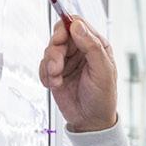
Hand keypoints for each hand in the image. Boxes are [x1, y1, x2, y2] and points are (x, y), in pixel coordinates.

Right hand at [40, 16, 117, 131]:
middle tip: (56, 66)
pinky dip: (45, 75)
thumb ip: (92, 46)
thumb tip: (76, 26)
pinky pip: (42, 65)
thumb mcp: (103, 71)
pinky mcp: (56, 72)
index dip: (66, 27)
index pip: (77, 24)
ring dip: (49, 65)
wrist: (91, 121)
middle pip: (59, 36)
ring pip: (49, 50)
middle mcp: (80, 50)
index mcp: (96, 45)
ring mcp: (67, 61)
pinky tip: (54, 84)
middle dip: (55, 51)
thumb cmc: (103, 97)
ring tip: (57, 78)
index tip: (60, 38)